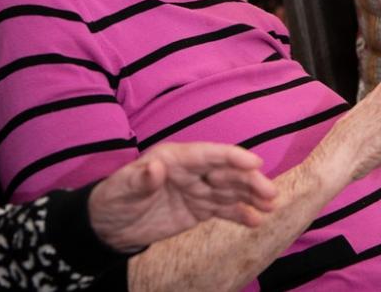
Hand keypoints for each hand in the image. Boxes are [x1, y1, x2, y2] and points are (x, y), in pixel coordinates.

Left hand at [88, 142, 276, 252]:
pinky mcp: (199, 209)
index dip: (232, 157)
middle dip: (249, 180)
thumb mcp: (122, 187)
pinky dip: (241, 214)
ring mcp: (198, 190)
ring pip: (231, 190)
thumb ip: (141, 178)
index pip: (208, 155)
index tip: (254, 162)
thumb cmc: (113, 198)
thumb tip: (156, 168)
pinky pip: (224, 210)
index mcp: (176, 157)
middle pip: (226, 172)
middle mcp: (192, 170)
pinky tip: (257, 219)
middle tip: (270, 193)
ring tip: (271, 205)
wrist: (109, 226)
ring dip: (252, 195)